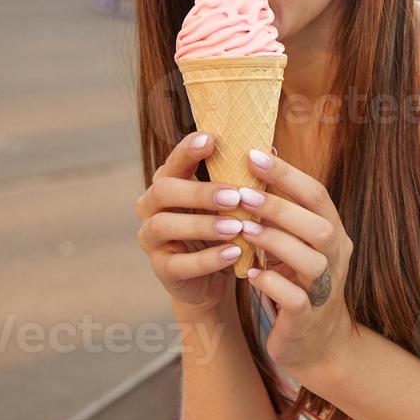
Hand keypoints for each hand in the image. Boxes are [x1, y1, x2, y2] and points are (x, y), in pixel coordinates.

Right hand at [134, 132, 245, 311]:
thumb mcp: (233, 204)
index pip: (173, 162)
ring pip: (164, 225)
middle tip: (235, 196)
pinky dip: (208, 259)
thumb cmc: (224, 230)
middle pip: (163, 191)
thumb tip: (269, 149)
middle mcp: (151, 207)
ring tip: (236, 226)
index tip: (210, 140)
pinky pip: (179, 264)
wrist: (213, 279)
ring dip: (203, 225)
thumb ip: (242, 179)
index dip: (187, 150)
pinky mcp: (162, 269)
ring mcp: (151, 239)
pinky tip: (234, 254)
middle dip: (199, 192)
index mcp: (168, 183)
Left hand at [239, 148, 356, 379]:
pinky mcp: (308, 317)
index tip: (253, 155)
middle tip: (243, 194)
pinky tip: (251, 275)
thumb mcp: (295, 243)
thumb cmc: (298, 282)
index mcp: (332, 233)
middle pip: (319, 226)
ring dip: (274, 241)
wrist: (316, 343)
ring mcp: (324, 289)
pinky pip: (295, 298)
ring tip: (242, 229)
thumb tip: (263, 157)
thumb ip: (284, 210)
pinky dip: (273, 284)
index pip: (317, 195)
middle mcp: (335, 258)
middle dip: (281, 207)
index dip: (287, 174)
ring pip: (310, 260)